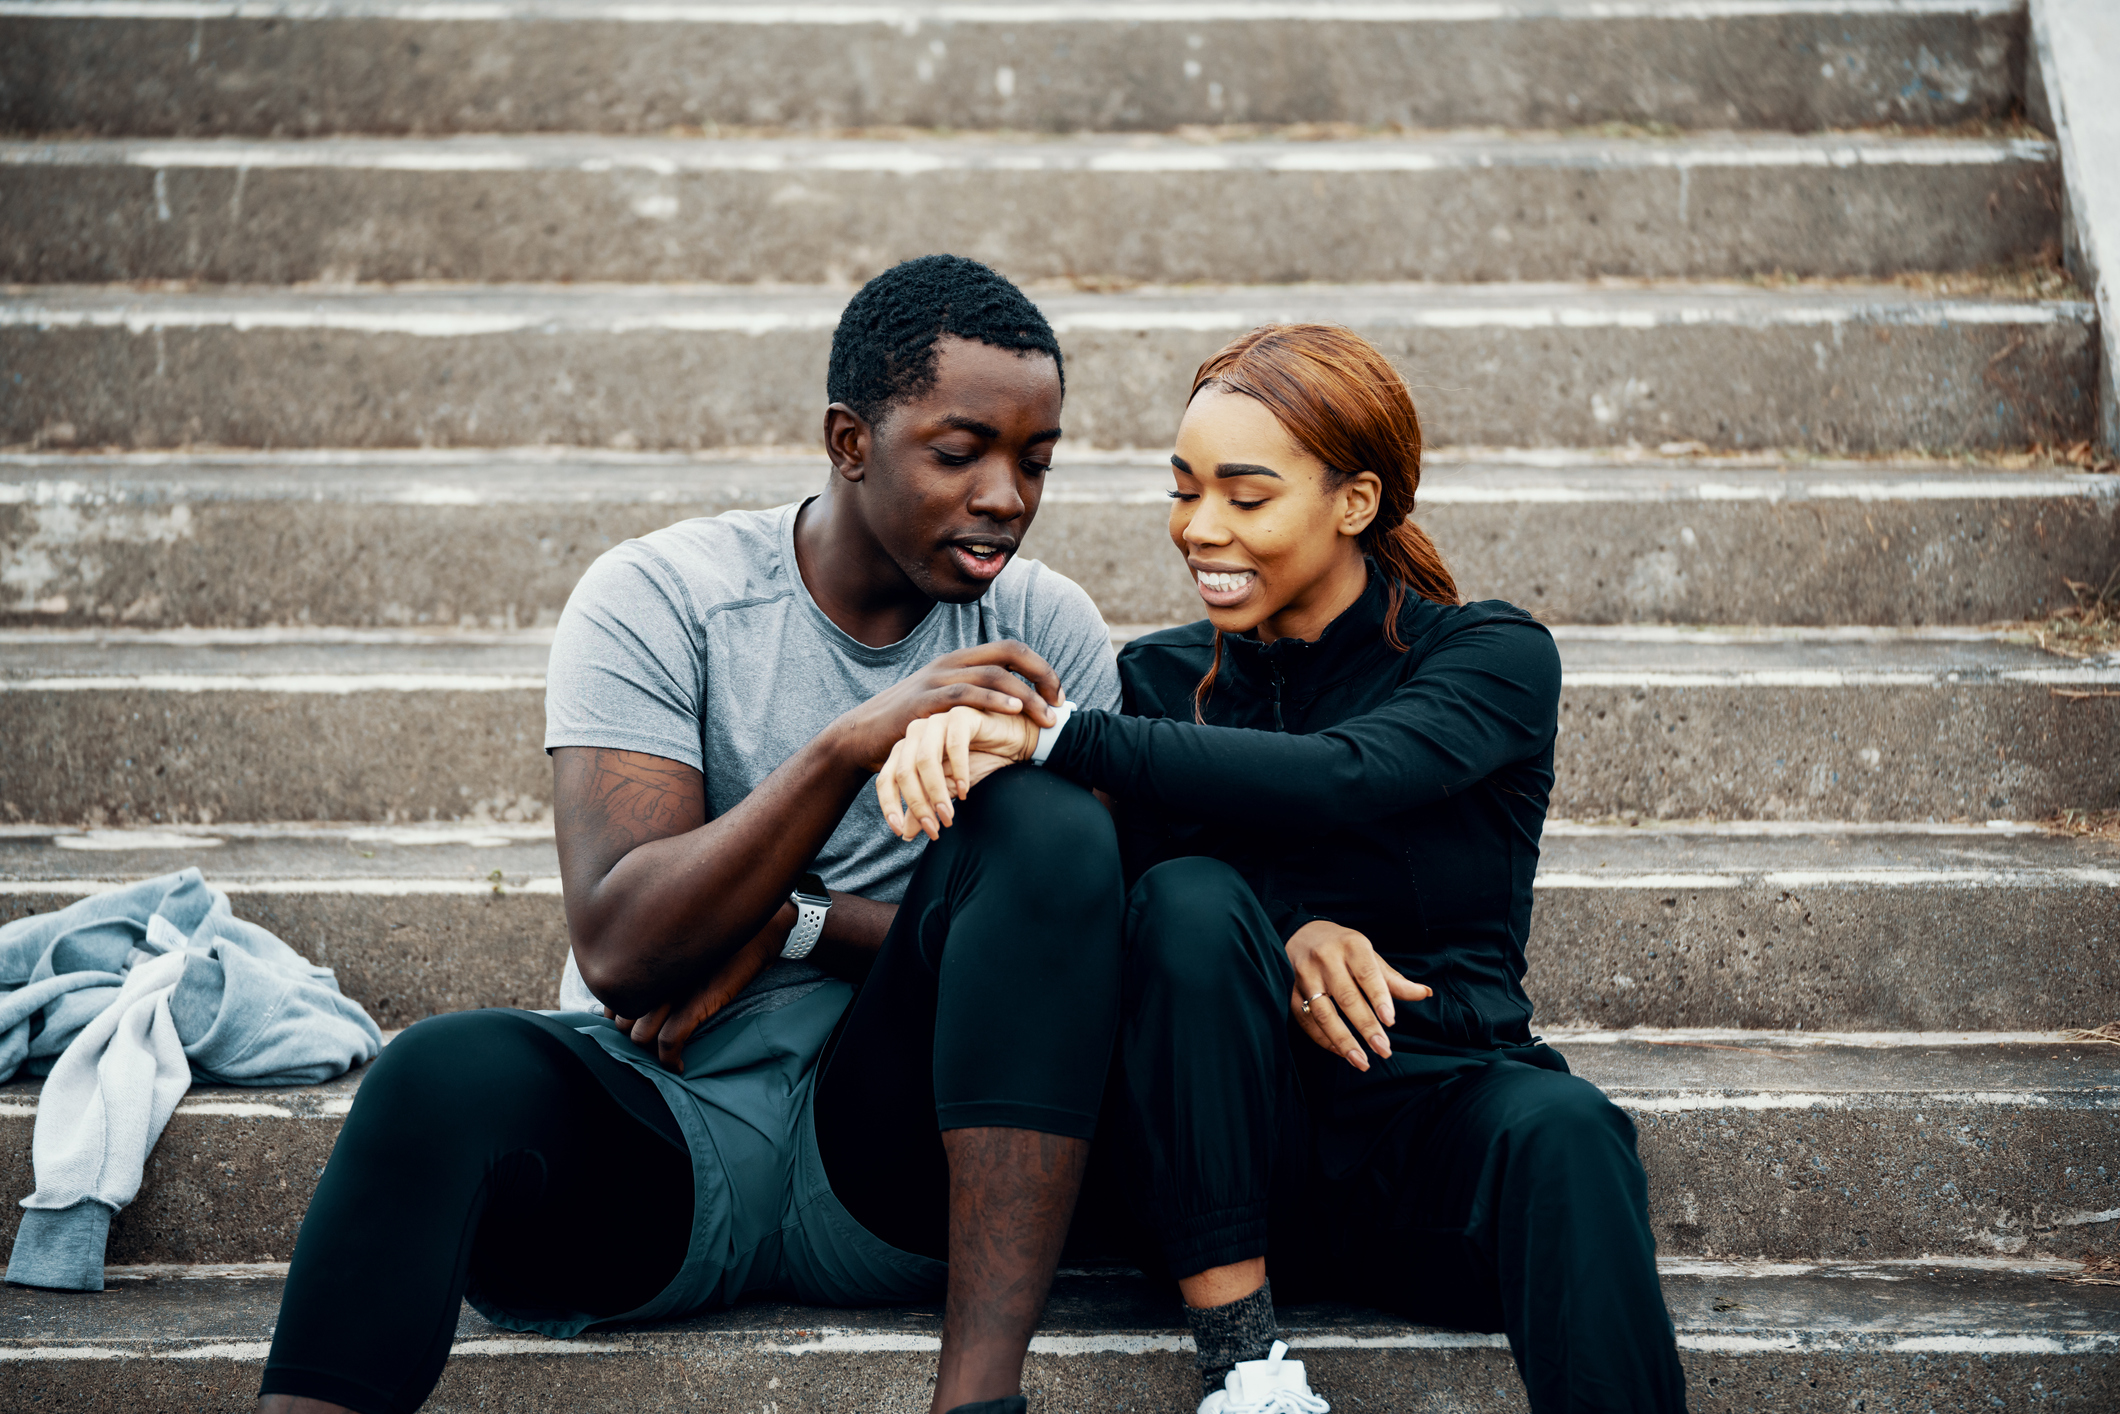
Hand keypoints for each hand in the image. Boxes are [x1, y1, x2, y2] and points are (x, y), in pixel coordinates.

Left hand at [609, 903, 791, 1070]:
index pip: (610, 997)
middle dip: (632, 1031)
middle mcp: (652, 974)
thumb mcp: (678, 946)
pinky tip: (677, 1064)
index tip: (634, 1017)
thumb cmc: (718, 937)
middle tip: (652, 1032)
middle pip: (620, 1021)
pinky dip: (670, 1059)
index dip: (618, 1013)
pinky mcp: (697, 1003)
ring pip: (639, 1035)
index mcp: (642, 958)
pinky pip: (670, 1041)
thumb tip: (629, 989)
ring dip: (649, 1048)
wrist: (757, 930)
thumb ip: (653, 962)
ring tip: (664, 1047)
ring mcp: (673, 989)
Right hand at [833, 642, 1061, 771]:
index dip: (1041, 668)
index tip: (1058, 695)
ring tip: (1046, 716)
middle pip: (1009, 653)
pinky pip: (965, 694)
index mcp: (960, 661)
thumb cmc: (910, 726)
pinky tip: (1014, 710)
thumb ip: (975, 701)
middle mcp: (951, 662)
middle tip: (1060, 705)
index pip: (1011, 649)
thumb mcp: (946, 706)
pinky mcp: (925, 701)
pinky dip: (994, 700)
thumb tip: (1015, 710)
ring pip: (993, 674)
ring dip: (1027, 695)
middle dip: (1042, 676)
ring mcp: (936, 679)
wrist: (861, 736)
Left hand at [875, 705, 1038, 840]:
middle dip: (917, 805)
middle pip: (904, 772)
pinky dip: (959, 772)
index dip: (890, 806)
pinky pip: (954, 745)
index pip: (886, 779)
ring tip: (949, 816)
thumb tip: (905, 834)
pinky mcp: (960, 714)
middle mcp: (916, 733)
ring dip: (936, 793)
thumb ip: (925, 807)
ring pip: (925, 760)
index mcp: (906, 749)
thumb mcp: (948, 790)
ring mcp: (937, 721)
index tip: (901, 833)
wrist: (1014, 739)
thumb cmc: (980, 761)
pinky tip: (966, 791)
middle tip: (934, 829)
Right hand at [1286, 920, 1431, 1072]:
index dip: (1379, 998)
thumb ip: (1393, 980)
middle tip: (1384, 1050)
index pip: (1367, 974)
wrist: (1303, 934)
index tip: (1391, 1021)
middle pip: (1346, 997)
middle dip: (1366, 1027)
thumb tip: (1424, 993)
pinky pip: (1306, 1020)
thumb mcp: (1370, 957)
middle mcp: (1326, 959)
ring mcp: (1305, 975)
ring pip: (1323, 1013)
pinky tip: (1341, 1052)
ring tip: (1361, 1062)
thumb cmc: (1344, 949)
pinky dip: (1323, 1039)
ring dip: (1343, 1040)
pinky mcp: (1290, 990)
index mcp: (1351, 946)